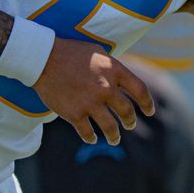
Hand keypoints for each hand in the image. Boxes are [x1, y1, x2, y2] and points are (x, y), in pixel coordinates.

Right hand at [32, 38, 154, 144]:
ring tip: (114, 140)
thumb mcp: (98, 53)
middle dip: (130, 121)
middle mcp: (106, 88)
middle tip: (129, 125)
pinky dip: (91, 137)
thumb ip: (112, 67)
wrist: (43, 58)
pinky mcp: (74, 114)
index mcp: (115, 70)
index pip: (140, 90)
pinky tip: (91, 138)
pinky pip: (88, 132)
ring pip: (110, 127)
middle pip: (127, 111)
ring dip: (114, 136)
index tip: (149, 112)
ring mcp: (91, 102)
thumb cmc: (71, 52)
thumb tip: (123, 79)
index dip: (147, 103)